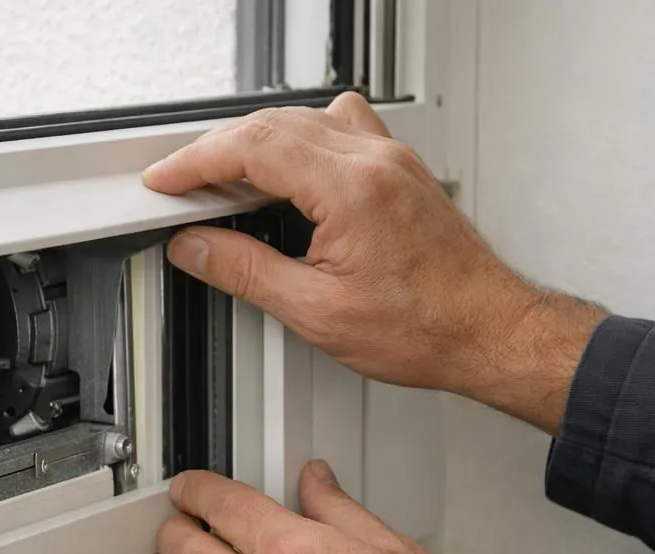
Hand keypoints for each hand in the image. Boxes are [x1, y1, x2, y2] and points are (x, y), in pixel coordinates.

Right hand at [142, 92, 604, 433]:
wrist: (488, 331)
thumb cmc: (426, 328)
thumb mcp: (316, 311)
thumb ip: (245, 271)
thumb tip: (195, 247)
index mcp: (352, 188)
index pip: (253, 147)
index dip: (196, 162)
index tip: (166, 180)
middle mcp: (375, 160)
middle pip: (272, 125)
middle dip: (216, 152)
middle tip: (182, 187)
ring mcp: (391, 159)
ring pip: (303, 121)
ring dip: (254, 143)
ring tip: (223, 183)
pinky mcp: (399, 169)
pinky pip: (337, 128)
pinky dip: (298, 141)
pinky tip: (285, 173)